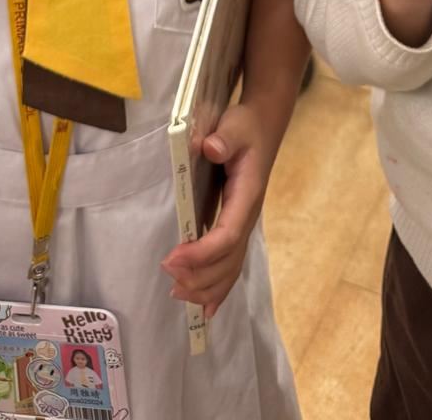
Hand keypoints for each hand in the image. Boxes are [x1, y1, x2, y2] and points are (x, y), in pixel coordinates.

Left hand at [160, 102, 272, 318]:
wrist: (263, 129)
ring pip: (231, 268)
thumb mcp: (236, 125)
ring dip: (206, 287)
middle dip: (200, 275)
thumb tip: (209, 147)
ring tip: (178, 295)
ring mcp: (244, 225)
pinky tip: (204, 307)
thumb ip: (225, 138)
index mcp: (248, 196)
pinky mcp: (236, 227)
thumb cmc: (246, 127)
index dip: (202, 252)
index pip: (228, 234)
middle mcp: (248, 217)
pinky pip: (230, 265)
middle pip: (229, 260)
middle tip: (168, 276)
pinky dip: (218, 288)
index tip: (172, 258)